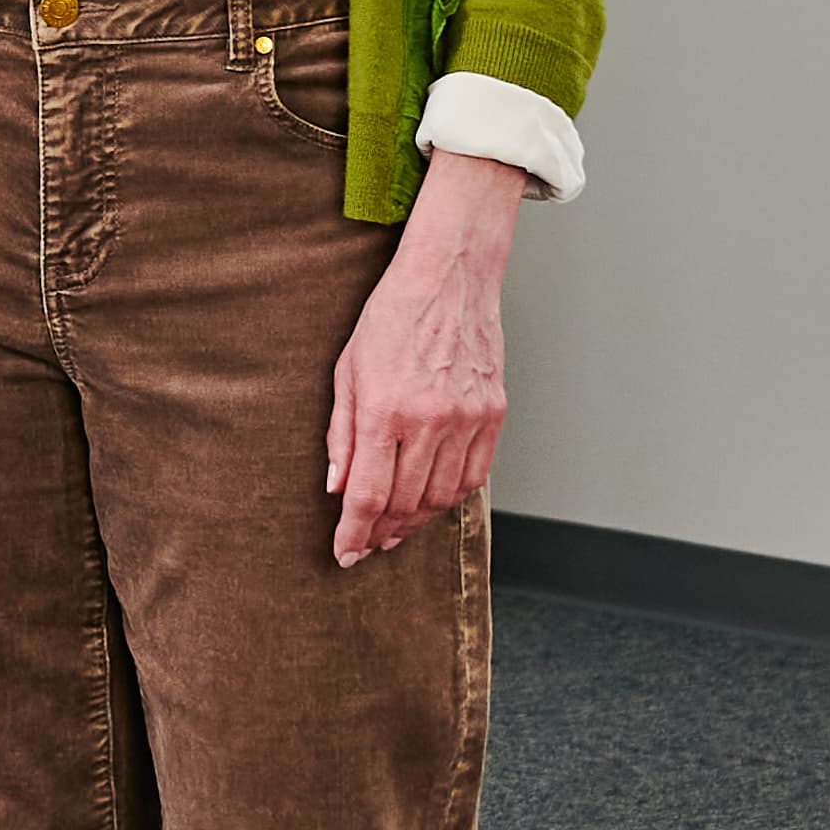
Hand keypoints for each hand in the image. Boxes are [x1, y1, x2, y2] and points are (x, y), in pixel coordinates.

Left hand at [324, 157, 521, 561]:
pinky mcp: (493, 414)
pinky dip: (450, 497)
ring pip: (441, 498)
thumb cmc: (392, 316)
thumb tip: (336, 488)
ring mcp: (467, 419)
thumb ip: (340, 435)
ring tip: (396, 527)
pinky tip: (431, 500)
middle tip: (367, 542)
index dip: (354, 532)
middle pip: (405, 504)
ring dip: (415, 521)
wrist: (449, 277)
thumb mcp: (347, 371)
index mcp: (385, 410)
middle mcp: (430, 420)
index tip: (345, 552)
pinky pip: (474, 477)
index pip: (368, 494)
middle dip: (382, 532)